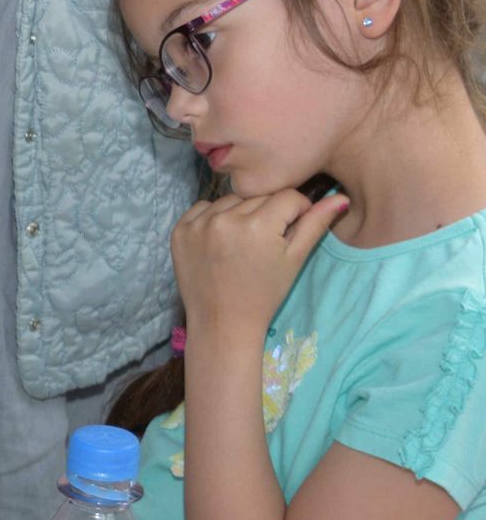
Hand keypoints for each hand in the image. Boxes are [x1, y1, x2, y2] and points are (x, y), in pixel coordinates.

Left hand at [171, 188, 348, 334]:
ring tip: (243, 243)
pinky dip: (214, 218)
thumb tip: (341, 198)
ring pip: (231, 200)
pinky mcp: (179, 231)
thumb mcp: (294, 259)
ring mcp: (198, 225)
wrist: (222, 322)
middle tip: (265, 243)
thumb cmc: (264, 294)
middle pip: (259, 197)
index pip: (288, 197)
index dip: (297, 211)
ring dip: (240, 213)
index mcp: (257, 225)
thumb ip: (315, 224)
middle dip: (268, 213)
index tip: (291, 231)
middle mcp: (224, 219)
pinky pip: (203, 209)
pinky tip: (221, 241)